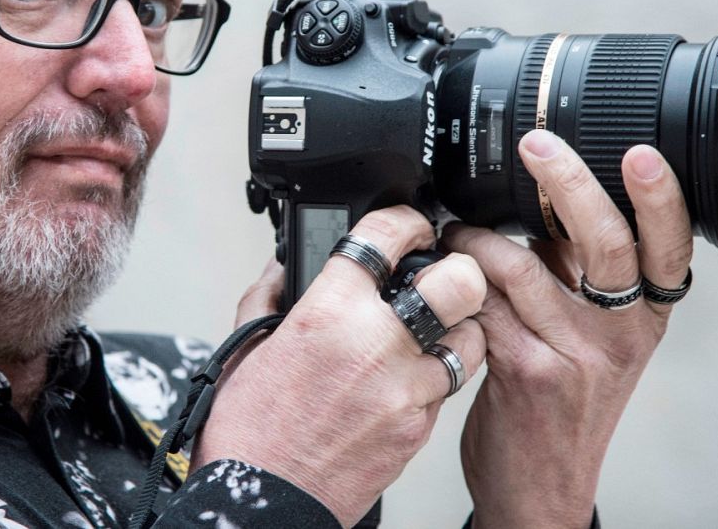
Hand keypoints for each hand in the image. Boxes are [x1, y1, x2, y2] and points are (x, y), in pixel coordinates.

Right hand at [195, 206, 489, 526]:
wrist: (266, 499)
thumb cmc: (252, 429)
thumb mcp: (247, 344)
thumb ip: (271, 293)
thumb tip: (286, 265)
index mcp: (329, 310)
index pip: (387, 234)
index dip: (407, 218)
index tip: (409, 225)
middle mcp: (376, 343)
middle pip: (460, 281)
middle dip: (458, 269)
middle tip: (443, 274)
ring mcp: (405, 388)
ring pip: (470, 337)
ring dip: (455, 328)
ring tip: (431, 331)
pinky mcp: (419, 427)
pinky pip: (447, 386)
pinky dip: (435, 375)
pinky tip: (408, 377)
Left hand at [443, 130, 693, 528]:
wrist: (541, 488)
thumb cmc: (562, 399)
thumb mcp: (596, 336)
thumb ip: (581, 273)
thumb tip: (551, 196)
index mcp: (646, 317)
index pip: (669, 248)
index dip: (661, 198)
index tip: (641, 153)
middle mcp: (621, 334)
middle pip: (605, 242)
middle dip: (567, 182)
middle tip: (536, 146)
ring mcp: (577, 355)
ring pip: (523, 266)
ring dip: (478, 237)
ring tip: (455, 229)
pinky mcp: (528, 372)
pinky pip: (486, 304)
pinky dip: (459, 281)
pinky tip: (444, 277)